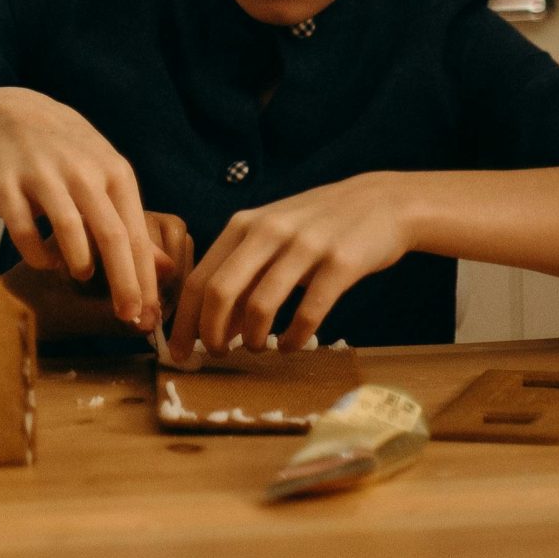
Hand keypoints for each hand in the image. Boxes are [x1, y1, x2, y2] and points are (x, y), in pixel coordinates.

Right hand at [0, 90, 177, 329]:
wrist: (18, 117)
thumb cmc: (75, 158)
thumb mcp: (110, 180)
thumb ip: (134, 224)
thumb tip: (168, 272)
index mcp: (114, 172)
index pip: (136, 234)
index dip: (144, 278)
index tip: (150, 315)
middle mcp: (82, 172)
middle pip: (110, 235)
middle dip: (123, 283)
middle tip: (128, 315)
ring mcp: (43, 176)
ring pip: (69, 230)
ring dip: (79, 263)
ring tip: (81, 274)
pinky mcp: (7, 185)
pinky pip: (24, 231)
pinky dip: (37, 255)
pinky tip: (45, 260)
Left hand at [166, 174, 414, 362]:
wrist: (380, 202)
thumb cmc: (316, 225)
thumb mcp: (271, 234)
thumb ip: (242, 270)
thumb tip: (212, 323)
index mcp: (244, 225)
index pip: (200, 277)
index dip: (185, 320)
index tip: (178, 351)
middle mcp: (269, 232)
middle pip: (220, 291)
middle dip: (209, 332)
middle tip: (215, 355)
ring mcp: (305, 246)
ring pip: (260, 304)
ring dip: (252, 338)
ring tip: (256, 349)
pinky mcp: (340, 264)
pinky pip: (308, 312)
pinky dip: (293, 338)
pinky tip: (290, 345)